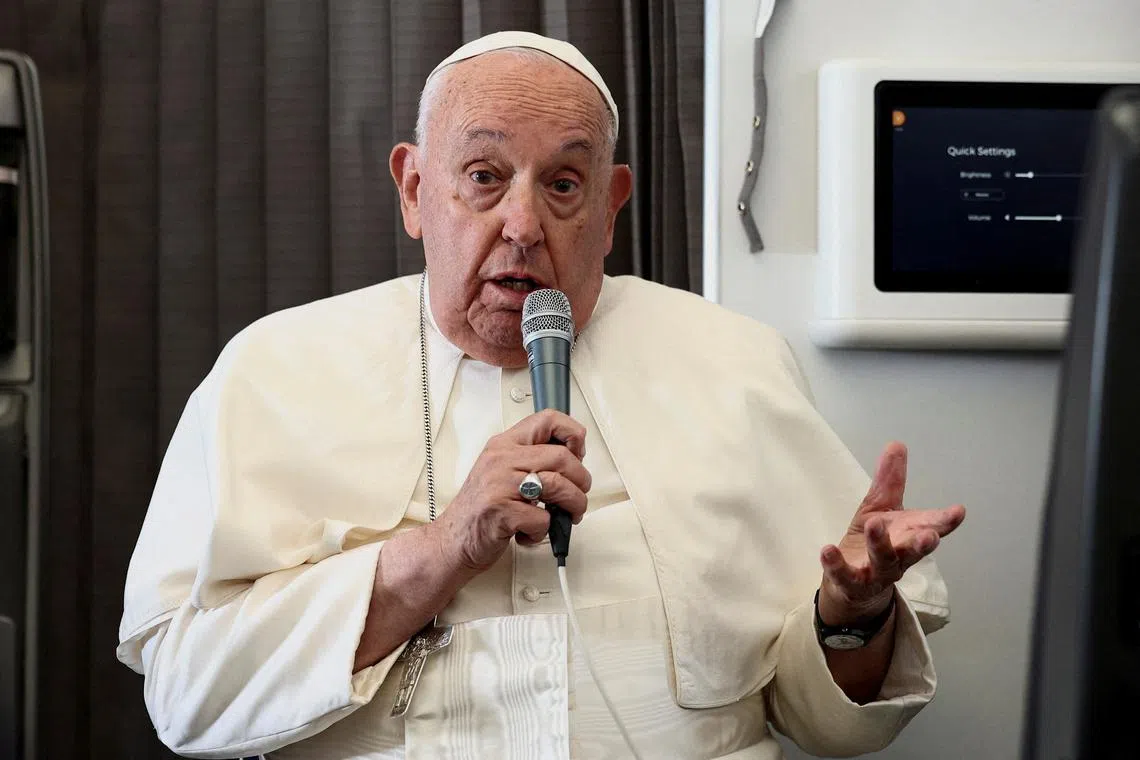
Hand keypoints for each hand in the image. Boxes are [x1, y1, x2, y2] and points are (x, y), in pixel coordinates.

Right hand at [430, 409, 591, 574]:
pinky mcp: (502, 512)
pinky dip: (545, 531)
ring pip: (558, 485)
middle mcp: (501, 460)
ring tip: (567, 515)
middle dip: (581, 480)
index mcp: (504, 445)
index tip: (577, 453)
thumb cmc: (481, 509)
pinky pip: (543, 518)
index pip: (547, 419)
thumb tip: (573, 456)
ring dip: (574, 505)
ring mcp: (500, 485)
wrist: (452, 541)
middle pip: (561, 457)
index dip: (572, 434)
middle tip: (578, 494)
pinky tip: (531, 531)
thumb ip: (531, 459)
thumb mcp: (502, 471)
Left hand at [817, 442, 965, 624]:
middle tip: (929, 535)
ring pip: (883, 562)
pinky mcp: (851, 583)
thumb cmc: (873, 543)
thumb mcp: (879, 508)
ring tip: (874, 524)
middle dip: (922, 543)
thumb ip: (889, 481)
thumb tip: (896, 445)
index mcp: (908, 536)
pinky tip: (827, 551)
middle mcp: (898, 556)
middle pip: (913, 551)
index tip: (959, 511)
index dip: (945, 521)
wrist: (851, 586)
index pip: (931, 527)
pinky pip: (845, 576)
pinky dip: (836, 565)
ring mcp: (876, 573)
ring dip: (880, 545)